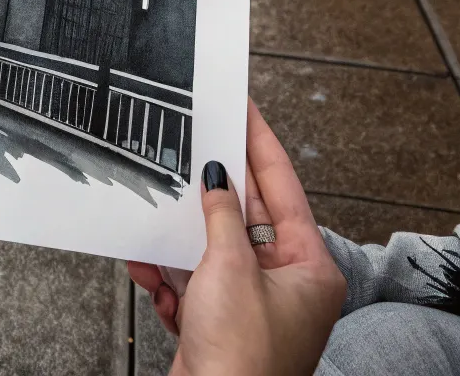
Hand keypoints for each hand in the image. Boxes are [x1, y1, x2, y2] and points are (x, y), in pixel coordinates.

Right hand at [129, 101, 345, 375]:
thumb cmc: (242, 359)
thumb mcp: (231, 268)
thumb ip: (222, 215)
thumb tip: (219, 179)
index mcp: (311, 268)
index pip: (283, 186)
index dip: (260, 142)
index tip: (244, 107)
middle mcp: (288, 287)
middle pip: (247, 217)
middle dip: (213, 192)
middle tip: (196, 144)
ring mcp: (253, 309)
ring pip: (213, 251)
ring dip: (181, 240)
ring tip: (158, 216)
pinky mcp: (221, 328)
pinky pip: (193, 284)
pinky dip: (170, 276)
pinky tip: (149, 268)